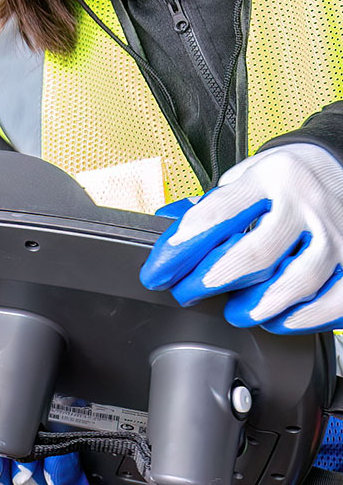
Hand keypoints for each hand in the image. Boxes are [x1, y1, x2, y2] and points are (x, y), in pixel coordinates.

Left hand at [139, 143, 342, 331]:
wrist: (333, 164)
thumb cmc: (280, 178)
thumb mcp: (242, 177)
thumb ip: (211, 206)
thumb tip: (168, 228)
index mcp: (267, 178)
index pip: (217, 215)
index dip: (182, 248)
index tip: (159, 270)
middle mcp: (304, 204)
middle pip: (255, 253)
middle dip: (212, 281)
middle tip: (187, 293)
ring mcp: (334, 232)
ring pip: (297, 280)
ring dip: (259, 305)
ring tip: (236, 312)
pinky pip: (335, 299)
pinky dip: (305, 317)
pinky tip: (280, 320)